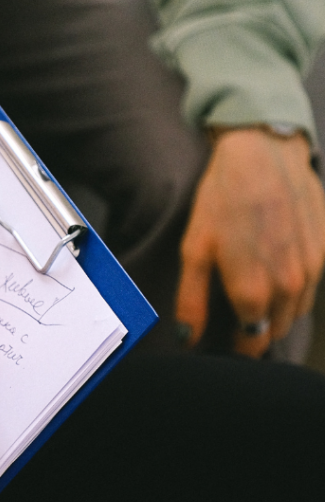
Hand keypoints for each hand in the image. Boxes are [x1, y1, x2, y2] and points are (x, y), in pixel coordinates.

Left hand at [176, 128, 324, 355]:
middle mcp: (289, 286)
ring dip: (277, 313)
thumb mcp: (194, 251)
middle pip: (275, 331)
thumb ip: (192, 301)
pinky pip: (311, 288)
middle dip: (256, 332)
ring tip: (253, 297)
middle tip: (235, 320)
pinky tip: (274, 272)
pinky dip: (293, 290)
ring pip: (296, 312)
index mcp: (253, 291)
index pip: (250, 342)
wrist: (264, 155)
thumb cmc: (222, 201)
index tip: (223, 342)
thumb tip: (189, 339)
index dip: (236, 347)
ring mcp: (313, 269)